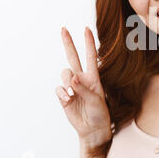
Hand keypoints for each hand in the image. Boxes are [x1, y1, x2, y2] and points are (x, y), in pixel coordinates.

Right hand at [55, 26, 111, 146]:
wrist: (92, 129)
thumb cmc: (99, 113)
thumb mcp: (96, 100)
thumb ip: (84, 88)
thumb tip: (72, 78)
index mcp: (93, 77)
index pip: (90, 56)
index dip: (89, 43)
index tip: (86, 29)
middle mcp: (82, 79)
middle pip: (73, 57)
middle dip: (68, 43)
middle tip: (63, 28)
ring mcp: (72, 87)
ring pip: (64, 74)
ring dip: (66, 81)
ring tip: (72, 93)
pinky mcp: (64, 96)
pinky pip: (59, 89)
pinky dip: (62, 93)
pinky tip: (68, 100)